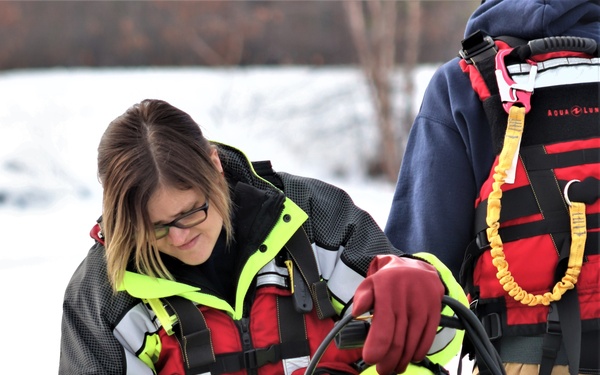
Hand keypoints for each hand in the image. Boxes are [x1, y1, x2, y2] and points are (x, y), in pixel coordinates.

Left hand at [352, 255, 443, 374]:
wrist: (416, 266)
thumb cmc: (387, 280)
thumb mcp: (370, 283)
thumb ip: (362, 298)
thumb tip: (356, 312)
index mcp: (387, 292)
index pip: (383, 326)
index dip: (377, 346)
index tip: (370, 359)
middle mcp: (406, 299)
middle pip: (398, 339)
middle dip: (388, 360)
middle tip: (382, 370)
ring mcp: (422, 306)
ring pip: (413, 342)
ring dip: (403, 360)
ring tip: (394, 367)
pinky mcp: (434, 311)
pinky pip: (428, 337)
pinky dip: (419, 352)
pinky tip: (411, 358)